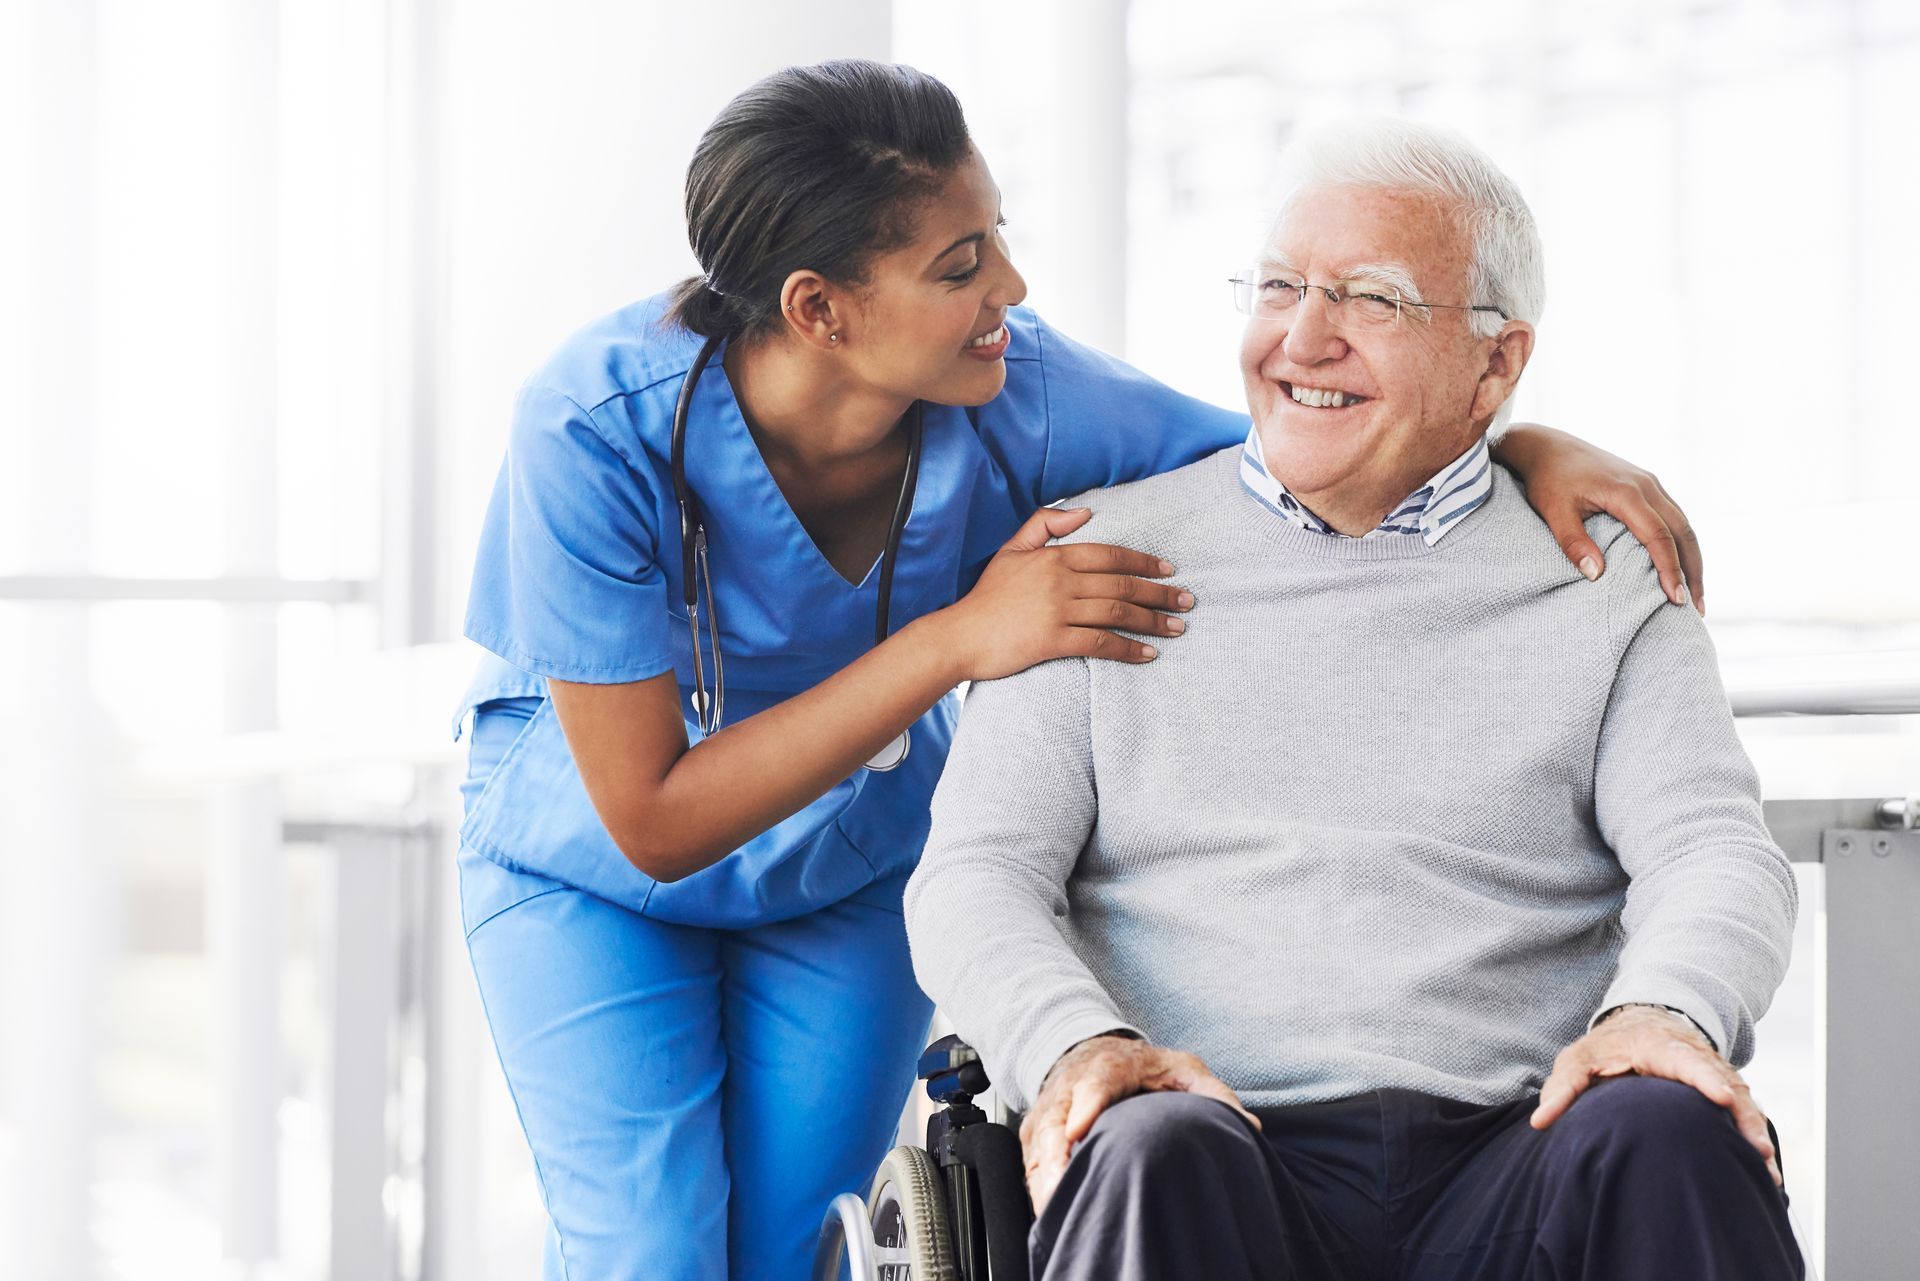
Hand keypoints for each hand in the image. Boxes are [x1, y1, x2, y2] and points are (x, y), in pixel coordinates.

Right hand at [939, 506, 1194, 681]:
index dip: (1143, 562)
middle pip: (1121, 586)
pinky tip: (1148, 654)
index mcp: (1054, 558)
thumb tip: (1085, 511)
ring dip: (1153, 621)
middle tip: (1186, 602)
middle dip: (1160, 594)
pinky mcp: (1052, 641)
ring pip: (1117, 613)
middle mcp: (1060, 582)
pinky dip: (1128, 649)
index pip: (1110, 555)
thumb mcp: (1011, 550)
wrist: (960, 635)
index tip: (1169, 570)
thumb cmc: (988, 596)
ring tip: (1177, 628)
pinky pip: (1100, 643)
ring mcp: (1057, 612)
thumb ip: (1045, 525)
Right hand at [1019, 1035, 1258, 1214]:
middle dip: (1055, 1153)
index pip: (1096, 1082)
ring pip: (1039, 1142)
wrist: (1097, 1051)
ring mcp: (1052, 1108)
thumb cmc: (1146, 1068)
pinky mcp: (1039, 1130)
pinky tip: (1052, 1207)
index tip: (1078, 1131)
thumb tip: (1248, 1126)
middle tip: (1061, 1185)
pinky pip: (1032, 1159)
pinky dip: (1038, 1183)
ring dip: (1043, 1175)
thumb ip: (1214, 1095)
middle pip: (1056, 1118)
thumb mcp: (1185, 1070)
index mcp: (1112, 1066)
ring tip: (1054, 1206)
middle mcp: (1073, 1085)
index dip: (1086, 1105)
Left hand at [1495, 423, 1705, 614]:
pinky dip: (1681, 543)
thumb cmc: (1548, 480)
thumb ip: (1573, 542)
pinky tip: (1681, 565)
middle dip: (1692, 571)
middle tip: (1696, 610)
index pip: (1659, 536)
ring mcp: (1650, 483)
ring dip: (1692, 559)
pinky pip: (1673, 516)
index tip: (1675, 600)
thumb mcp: (1553, 512)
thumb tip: (1596, 575)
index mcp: (1627, 492)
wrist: (1548, 447)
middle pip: (1682, 531)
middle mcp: (1647, 485)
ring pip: (1683, 524)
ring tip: (1694, 594)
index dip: (1669, 569)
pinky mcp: (1647, 485)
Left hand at [1530, 1005, 1778, 1185]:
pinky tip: (1768, 1175)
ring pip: (1742, 1101)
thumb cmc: (1605, 1048)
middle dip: (1743, 1116)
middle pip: (1725, 1085)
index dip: (1706, 1078)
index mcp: (1658, 1047)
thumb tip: (1541, 1121)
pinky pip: (1745, 1112)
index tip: (1724, 1098)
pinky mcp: (1724, 1090)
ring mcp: (1714, 1073)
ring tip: (1768, 1173)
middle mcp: (1694, 1058)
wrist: (1638, 1025)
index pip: (1686, 1060)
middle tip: (1757, 1150)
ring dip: (1756, 1134)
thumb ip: (1563, 1087)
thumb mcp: (1578, 1060)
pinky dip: (1756, 1139)